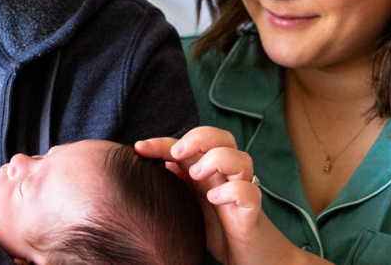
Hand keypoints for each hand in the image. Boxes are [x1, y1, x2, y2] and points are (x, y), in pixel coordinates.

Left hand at [137, 127, 328, 264]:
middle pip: (223, 137)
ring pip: (241, 158)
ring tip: (195, 176)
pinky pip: (250, 192)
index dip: (164, 141)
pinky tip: (213, 199)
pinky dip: (231, 191)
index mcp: (211, 171)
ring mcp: (242, 191)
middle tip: (176, 153)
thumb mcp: (193, 203)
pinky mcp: (252, 211)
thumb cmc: (221, 227)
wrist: (251, 255)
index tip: (139, 147)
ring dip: (215, 160)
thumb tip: (161, 164)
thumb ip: (181, 183)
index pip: (191, 144)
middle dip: (198, 138)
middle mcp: (227, 176)